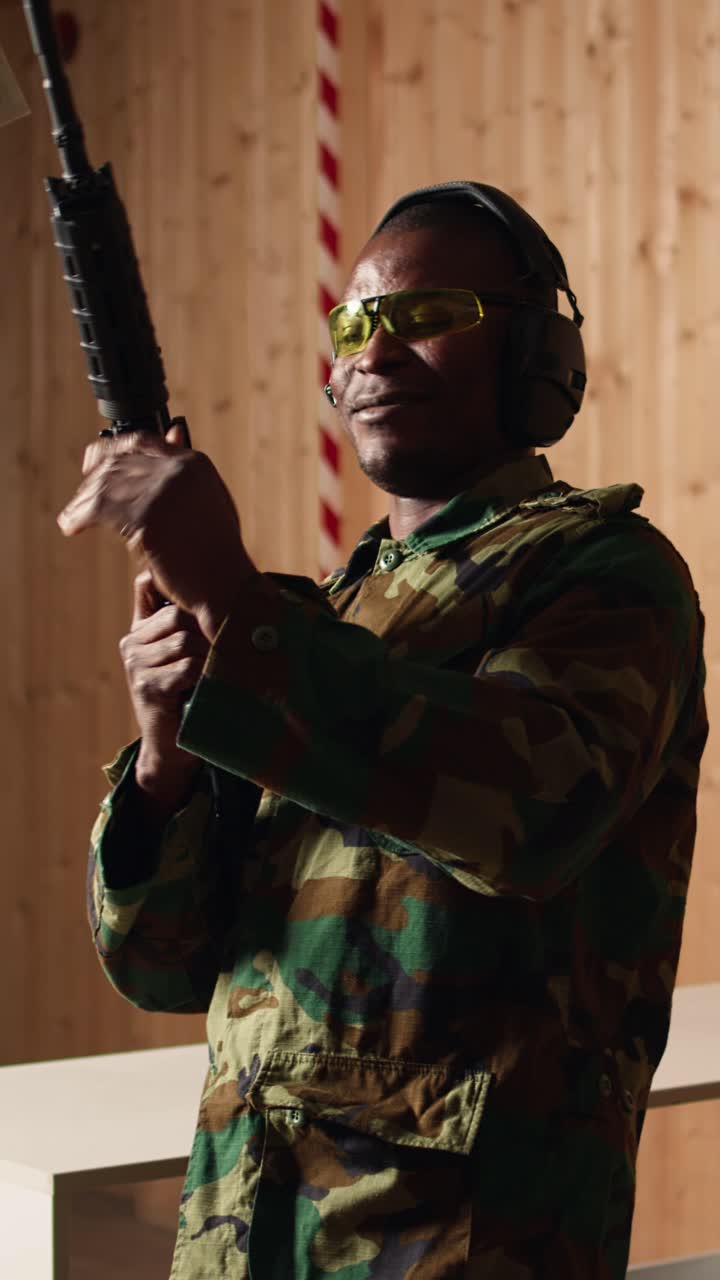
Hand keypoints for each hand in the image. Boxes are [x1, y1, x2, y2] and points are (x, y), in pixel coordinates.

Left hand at [57, 424, 256, 640]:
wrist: (226, 585)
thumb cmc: (217, 551)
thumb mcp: (209, 501)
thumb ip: (186, 474)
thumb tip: (173, 434)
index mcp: (193, 464)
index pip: (141, 441)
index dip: (112, 450)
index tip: (94, 464)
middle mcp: (177, 470)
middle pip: (117, 463)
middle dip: (91, 481)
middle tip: (80, 500)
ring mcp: (162, 492)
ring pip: (104, 486)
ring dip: (82, 502)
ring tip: (72, 519)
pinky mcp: (147, 518)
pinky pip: (99, 511)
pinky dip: (79, 518)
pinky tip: (72, 527)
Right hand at [121, 569, 207, 814]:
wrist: (169, 746)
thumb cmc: (185, 695)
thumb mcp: (182, 655)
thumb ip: (185, 626)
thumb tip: (211, 587)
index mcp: (139, 630)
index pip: (160, 592)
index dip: (189, 597)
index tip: (213, 608)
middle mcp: (132, 643)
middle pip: (178, 615)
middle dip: (206, 629)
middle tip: (227, 646)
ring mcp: (136, 664)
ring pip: (185, 641)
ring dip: (209, 655)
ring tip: (217, 670)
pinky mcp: (147, 686)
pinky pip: (186, 667)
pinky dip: (205, 675)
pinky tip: (209, 686)